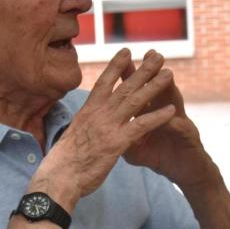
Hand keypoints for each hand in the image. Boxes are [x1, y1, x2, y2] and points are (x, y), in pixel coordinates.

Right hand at [32, 49, 175, 208]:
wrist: (58, 177)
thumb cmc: (62, 161)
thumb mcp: (73, 135)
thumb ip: (85, 125)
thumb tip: (86, 123)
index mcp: (88, 111)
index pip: (104, 82)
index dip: (116, 65)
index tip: (126, 51)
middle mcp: (98, 113)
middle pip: (124, 86)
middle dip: (142, 70)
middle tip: (157, 56)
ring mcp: (108, 126)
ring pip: (135, 100)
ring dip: (154, 86)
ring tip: (169, 74)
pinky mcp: (116, 142)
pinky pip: (140, 125)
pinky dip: (157, 117)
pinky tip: (171, 111)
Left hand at [120, 50, 214, 187]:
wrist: (185, 173)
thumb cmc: (161, 157)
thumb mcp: (136, 147)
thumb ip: (122, 135)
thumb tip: (103, 128)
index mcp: (150, 113)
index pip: (139, 91)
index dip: (131, 76)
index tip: (121, 59)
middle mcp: (166, 112)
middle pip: (158, 89)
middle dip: (153, 72)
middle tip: (150, 54)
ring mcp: (179, 122)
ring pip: (174, 102)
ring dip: (171, 89)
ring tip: (168, 75)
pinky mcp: (189, 138)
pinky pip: (181, 128)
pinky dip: (175, 122)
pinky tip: (172, 116)